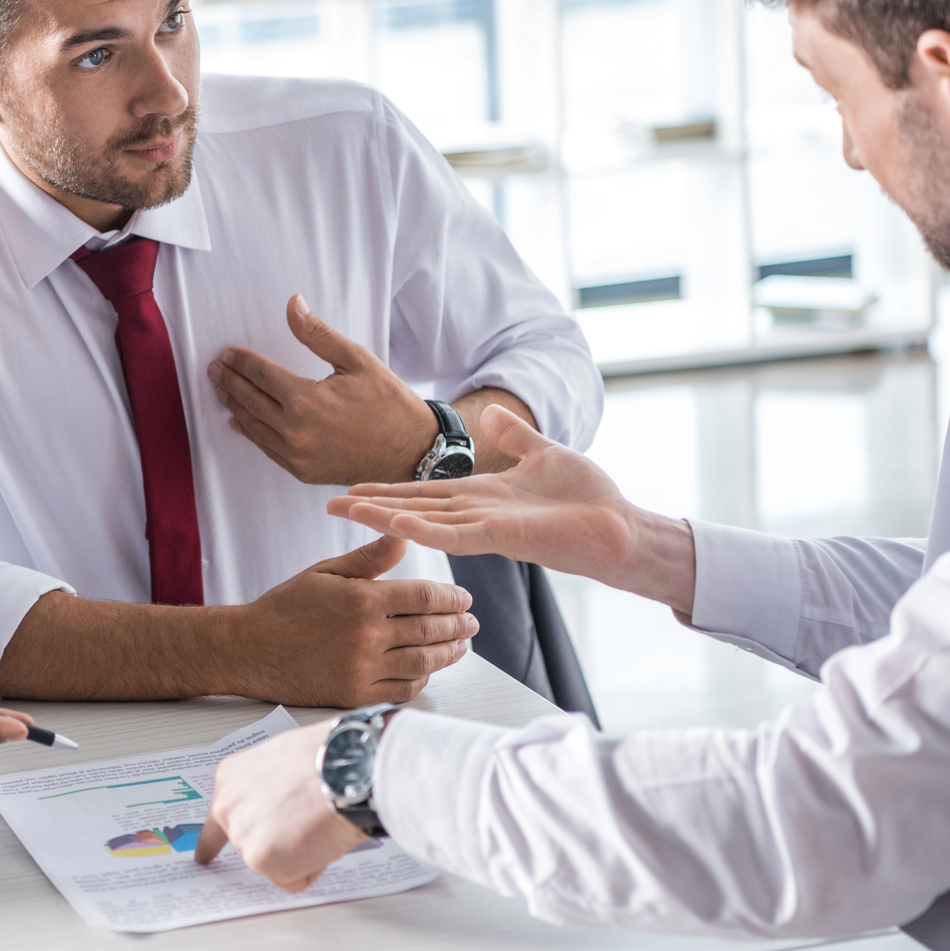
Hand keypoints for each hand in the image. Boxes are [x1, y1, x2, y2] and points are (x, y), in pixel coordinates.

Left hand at [194, 719, 363, 889]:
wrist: (342, 769)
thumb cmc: (325, 760)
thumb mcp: (282, 760)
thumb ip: (267, 788)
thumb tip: (280, 805)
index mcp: (231, 779)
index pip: (216, 820)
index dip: (212, 843)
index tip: (203, 858)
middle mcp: (228, 807)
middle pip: (251, 845)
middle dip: (278, 845)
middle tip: (305, 826)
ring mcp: (241, 834)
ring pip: (274, 864)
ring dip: (299, 854)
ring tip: (316, 822)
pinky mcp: (259, 859)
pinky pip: (292, 879)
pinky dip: (312, 868)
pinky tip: (319, 838)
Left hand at [208, 295, 435, 485]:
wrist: (412, 451)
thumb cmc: (389, 403)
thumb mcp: (356, 359)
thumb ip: (317, 334)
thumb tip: (293, 304)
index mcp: (306, 401)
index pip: (261, 376)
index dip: (242, 362)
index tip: (227, 354)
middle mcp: (295, 431)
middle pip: (251, 401)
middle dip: (230, 382)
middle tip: (214, 369)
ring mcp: (298, 456)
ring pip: (254, 428)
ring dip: (236, 407)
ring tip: (222, 390)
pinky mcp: (303, 471)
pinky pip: (268, 450)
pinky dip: (252, 434)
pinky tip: (241, 423)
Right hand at [227, 535, 475, 706]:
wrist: (249, 650)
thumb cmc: (284, 608)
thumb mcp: (325, 572)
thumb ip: (369, 559)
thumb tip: (403, 536)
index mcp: (361, 600)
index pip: (424, 597)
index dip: (451, 597)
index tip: (463, 597)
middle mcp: (366, 636)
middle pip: (429, 630)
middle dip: (457, 625)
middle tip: (472, 622)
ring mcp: (362, 669)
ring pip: (423, 663)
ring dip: (448, 654)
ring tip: (461, 646)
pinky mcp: (355, 695)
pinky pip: (402, 690)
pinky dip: (422, 679)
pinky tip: (429, 669)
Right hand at [327, 404, 696, 613]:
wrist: (622, 528)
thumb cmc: (588, 497)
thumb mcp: (543, 453)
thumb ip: (513, 436)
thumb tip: (489, 412)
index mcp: (481, 497)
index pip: (422, 493)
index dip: (386, 491)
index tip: (350, 489)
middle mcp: (475, 515)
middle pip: (411, 510)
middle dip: (370, 508)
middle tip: (327, 506)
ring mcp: (486, 529)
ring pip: (423, 523)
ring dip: (384, 519)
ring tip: (344, 511)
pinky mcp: (504, 538)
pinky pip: (457, 536)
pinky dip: (427, 531)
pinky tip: (398, 523)